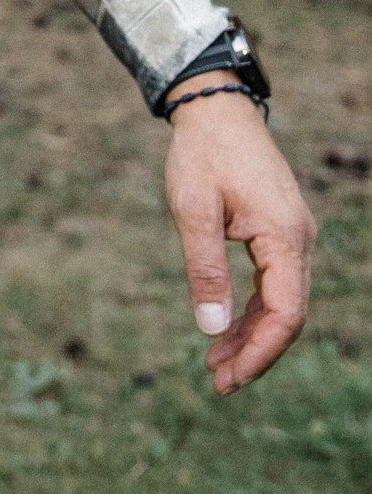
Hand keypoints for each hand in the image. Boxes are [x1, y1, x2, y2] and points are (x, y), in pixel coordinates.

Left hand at [164, 93, 314, 391]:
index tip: (228, 378)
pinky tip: (225, 328)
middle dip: (255, 353)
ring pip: (282, 303)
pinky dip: (252, 310)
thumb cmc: (202, 154)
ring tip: (215, 365)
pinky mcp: (280, 233)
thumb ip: (203, 268)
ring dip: (252, 335)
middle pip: (288, 315)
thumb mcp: (193, 210)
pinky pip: (274, 284)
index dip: (259, 352)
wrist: (216, 110)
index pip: (285, 314)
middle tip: (217, 382)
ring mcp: (294, 237)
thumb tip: (211, 328)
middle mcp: (300, 241)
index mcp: (285, 237)